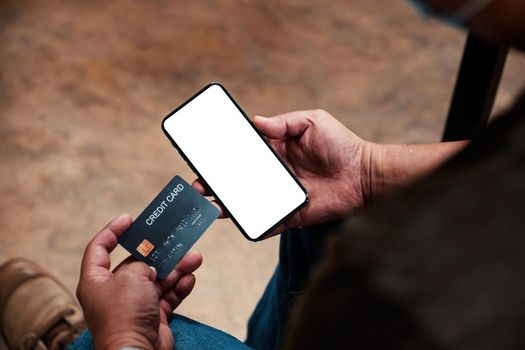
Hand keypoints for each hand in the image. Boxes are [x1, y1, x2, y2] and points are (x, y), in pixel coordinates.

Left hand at [77, 213, 202, 349]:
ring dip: (175, 268)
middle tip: (173, 239)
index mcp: (96, 280)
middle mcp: (114, 292)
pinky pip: (167, 296)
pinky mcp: (152, 316)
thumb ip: (141, 263)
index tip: (129, 219)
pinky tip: (190, 277)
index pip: (99, 248)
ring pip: (157, 279)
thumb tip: (150, 265)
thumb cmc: (124, 316)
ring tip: (193, 258)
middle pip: (137, 263)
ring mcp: (134, 304)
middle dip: (158, 252)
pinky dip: (179, 287)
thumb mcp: (132, 276)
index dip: (113, 231)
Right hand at [193, 109, 375, 233]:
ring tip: (209, 202)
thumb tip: (255, 120)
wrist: (366, 175)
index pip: (244, 154)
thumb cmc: (342, 145)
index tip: (205, 155)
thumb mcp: (312, 122)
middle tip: (200, 183)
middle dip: (217, 182)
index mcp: (276, 151)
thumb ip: (284, 122)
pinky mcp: (291, 214)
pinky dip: (253, 224)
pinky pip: (268, 222)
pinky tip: (236, 220)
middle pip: (239, 180)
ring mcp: (281, 196)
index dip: (224, 155)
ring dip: (227, 203)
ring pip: (248, 201)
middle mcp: (275, 174)